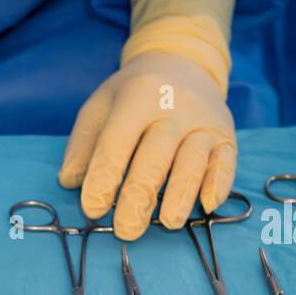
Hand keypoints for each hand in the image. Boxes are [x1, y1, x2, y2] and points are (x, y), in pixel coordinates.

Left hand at [58, 51, 236, 239]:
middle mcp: (174, 107)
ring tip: (168, 223)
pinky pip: (225, 162)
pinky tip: (208, 205)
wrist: (181, 63)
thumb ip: (83, 144)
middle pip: (155, 157)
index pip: (116, 144)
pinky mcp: (226, 135)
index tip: (92, 209)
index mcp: (136, 97)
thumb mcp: (100, 107)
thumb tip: (70, 181)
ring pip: (192, 162)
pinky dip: (218, 184)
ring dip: (181, 195)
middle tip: (126, 230)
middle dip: (139, 198)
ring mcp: (203, 121)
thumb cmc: (132, 95)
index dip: (103, 179)